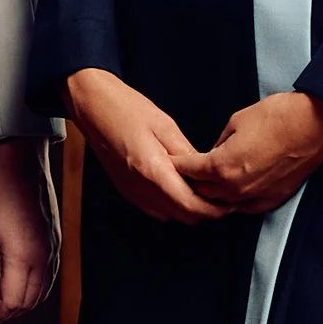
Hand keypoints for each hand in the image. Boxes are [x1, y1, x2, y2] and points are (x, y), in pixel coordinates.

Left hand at [0, 140, 56, 321]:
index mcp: (21, 256)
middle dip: (7, 314)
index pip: (12, 303)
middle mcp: (42, 257)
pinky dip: (35, 291)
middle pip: (28, 303)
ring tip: (1, 301)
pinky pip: (49, 279)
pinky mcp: (56, 244)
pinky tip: (18, 287)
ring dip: (22, 304)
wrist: (23, 165)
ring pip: (41, 294)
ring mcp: (52, 251)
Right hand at [66, 68, 226, 225]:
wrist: (92, 106)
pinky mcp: (126, 190)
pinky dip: (172, 204)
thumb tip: (206, 173)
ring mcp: (131, 191)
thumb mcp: (165, 125)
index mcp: (152, 170)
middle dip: (205, 210)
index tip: (229, 202)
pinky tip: (179, 186)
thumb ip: (187, 154)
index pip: (190, 206)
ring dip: (188, 208)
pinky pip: (155, 208)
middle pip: (182, 216)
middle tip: (222, 196)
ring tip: (202, 189)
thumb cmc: (125, 109)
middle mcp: (140, 187)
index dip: (214, 209)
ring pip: (170, 215)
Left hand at [176, 90, 322, 215]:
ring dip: (212, 195)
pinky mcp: (274, 198)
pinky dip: (236, 202)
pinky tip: (231, 196)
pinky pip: (247, 207)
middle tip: (183, 175)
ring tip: (204, 186)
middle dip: (190, 182)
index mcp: (222, 166)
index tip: (171, 161)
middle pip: (202, 192)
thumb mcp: (237, 121)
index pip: (190, 171)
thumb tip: (214, 153)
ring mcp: (256, 195)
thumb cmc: (278, 116)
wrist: (316, 123)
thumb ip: (220, 143)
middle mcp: (236, 187)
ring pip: (223, 203)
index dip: (177, 164)